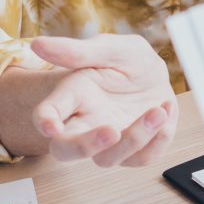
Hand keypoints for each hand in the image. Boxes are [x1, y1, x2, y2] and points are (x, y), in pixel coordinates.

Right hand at [21, 34, 178, 166]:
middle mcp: (84, 122)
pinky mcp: (133, 152)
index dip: (45, 121)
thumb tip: (37, 44)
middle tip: (110, 132)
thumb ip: (76, 51)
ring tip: (158, 111)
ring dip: (133, 139)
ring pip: (105, 159)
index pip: (47, 113)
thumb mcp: (109, 49)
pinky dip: (158, 139)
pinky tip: (166, 111)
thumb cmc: (127, 61)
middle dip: (83, 147)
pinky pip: (140, 159)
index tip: (50, 126)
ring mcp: (108, 141)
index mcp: (73, 94)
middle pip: (65, 150)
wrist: (158, 75)